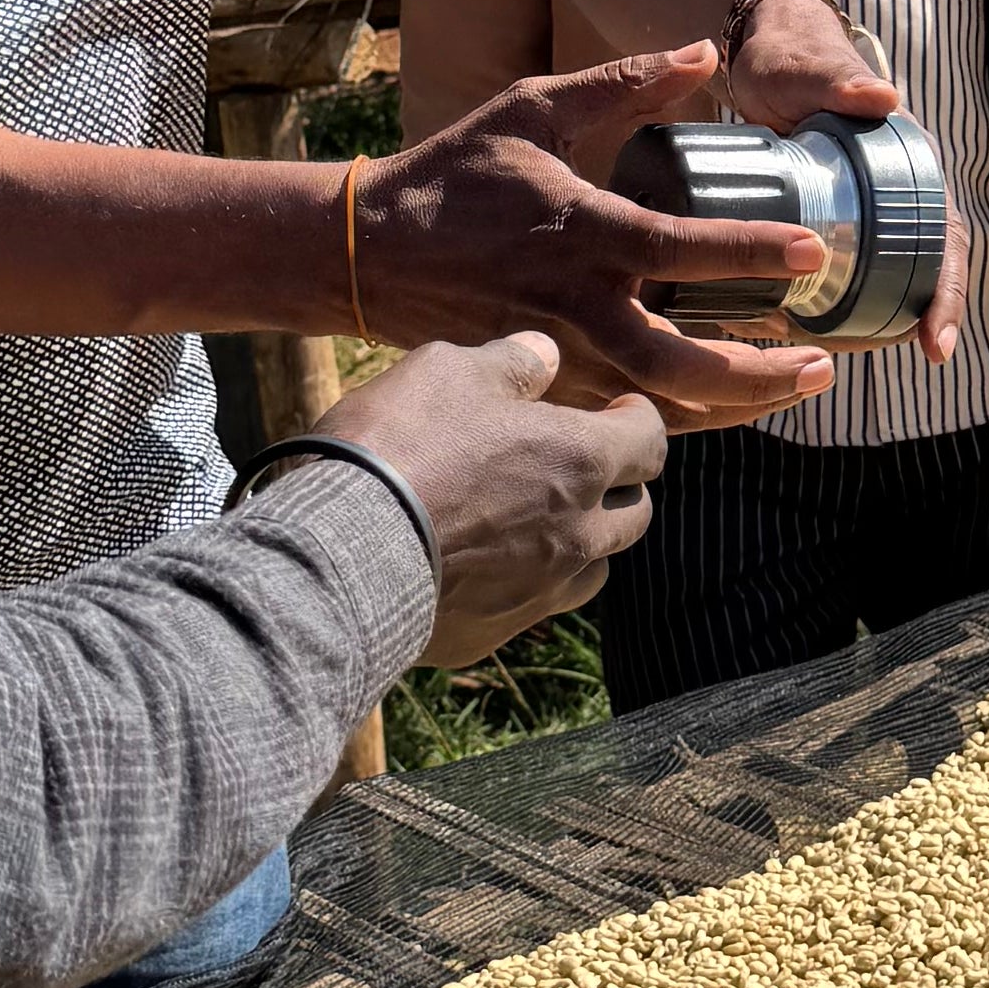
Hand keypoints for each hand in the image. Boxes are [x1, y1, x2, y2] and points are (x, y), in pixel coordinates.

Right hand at [314, 334, 670, 665]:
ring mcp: (541, 592)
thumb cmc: (400, 446)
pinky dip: (527, 582)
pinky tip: (488, 564)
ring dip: (584, 541)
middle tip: (584, 465)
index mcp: (581, 461)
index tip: (620, 410)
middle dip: (620, 484)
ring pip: (595, 568)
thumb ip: (511, 363)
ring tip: (545, 520)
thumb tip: (546, 355)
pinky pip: (534, 606)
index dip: (637, 420)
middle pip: (636, 512)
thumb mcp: (450, 372)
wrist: (339, 552)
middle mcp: (579, 533)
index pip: (649, 441)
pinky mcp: (496, 633)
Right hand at [359, 49, 834, 425]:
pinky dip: (686, 413)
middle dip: (758, 374)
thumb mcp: (532, 111)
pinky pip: (627, 412)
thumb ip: (622, 85)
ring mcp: (558, 357)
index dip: (750, 252)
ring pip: (660, 405)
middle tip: (822, 362)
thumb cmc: (454, 175)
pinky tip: (731, 399)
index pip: (679, 249)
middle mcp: (574, 306)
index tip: (812, 251)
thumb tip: (703, 52)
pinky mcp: (545, 385)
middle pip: (681, 365)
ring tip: (797, 384)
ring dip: (736, 404)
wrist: (369, 254)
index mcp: (579, 232)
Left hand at [727, 0, 965, 362]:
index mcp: (910, 166)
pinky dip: (839, 305)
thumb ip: (844, 83)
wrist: (763, 57)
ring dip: (881, 320)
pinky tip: (812, 336)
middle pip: (926, 268)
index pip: (947, 238)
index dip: (948, 290)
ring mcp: (866, 210)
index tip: (936, 341)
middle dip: (925, 317)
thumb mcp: (814, 73)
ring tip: (853, 357)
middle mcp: (898, 194)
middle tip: (920, 358)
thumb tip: (885, 99)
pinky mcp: (831, 219)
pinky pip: (848, 270)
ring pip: (888, 276)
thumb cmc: (794, 61)